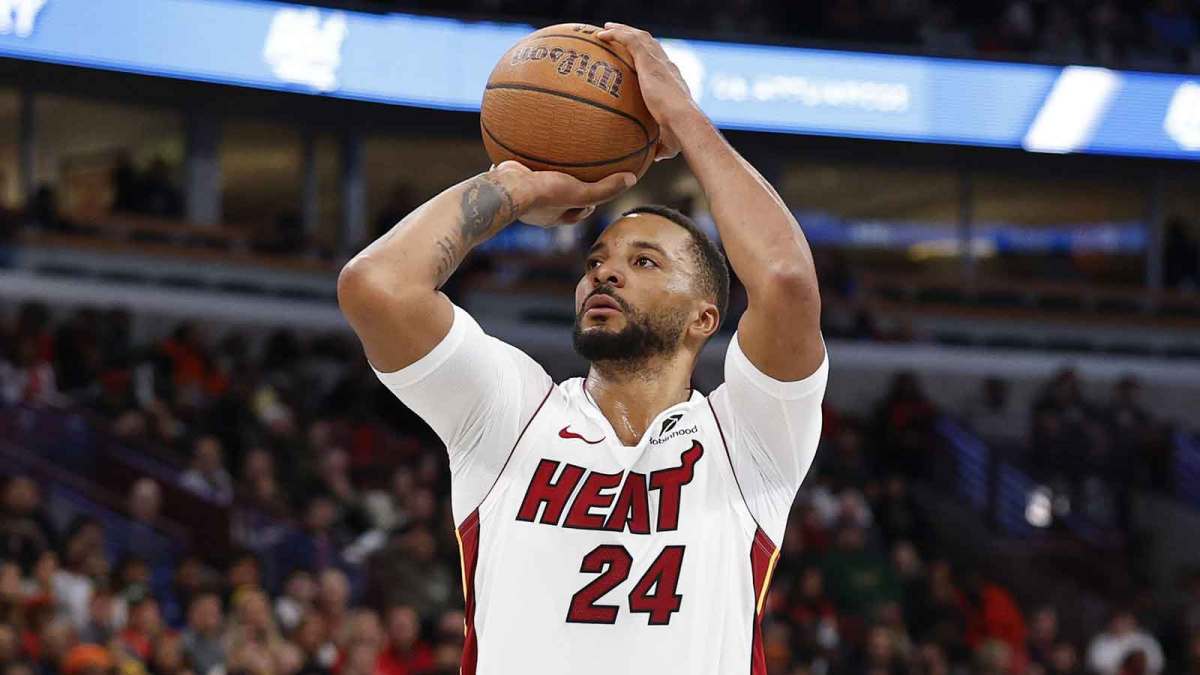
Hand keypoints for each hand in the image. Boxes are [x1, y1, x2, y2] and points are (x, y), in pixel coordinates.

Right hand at [490, 161, 635, 227]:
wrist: (505, 187)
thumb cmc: (543, 194)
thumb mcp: (581, 193)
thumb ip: (605, 189)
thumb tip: (632, 179)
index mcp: (553, 216)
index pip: (578, 212)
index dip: (591, 201)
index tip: (601, 188)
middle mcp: (537, 206)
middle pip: (558, 195)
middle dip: (569, 184)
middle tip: (580, 170)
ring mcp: (521, 191)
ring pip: (539, 177)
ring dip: (548, 167)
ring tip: (557, 148)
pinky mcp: (509, 175)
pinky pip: (522, 159)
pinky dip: (529, 149)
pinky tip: (535, 130)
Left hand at [596, 22, 699, 161]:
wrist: (682, 120)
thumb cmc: (679, 133)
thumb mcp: (669, 141)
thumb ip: (660, 145)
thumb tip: (654, 156)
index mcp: (672, 81)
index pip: (661, 65)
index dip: (650, 59)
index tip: (639, 59)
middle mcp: (667, 66)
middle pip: (650, 45)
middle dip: (635, 37)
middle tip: (620, 36)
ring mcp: (658, 60)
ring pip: (639, 36)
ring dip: (623, 30)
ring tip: (607, 29)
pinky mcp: (649, 59)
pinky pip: (629, 40)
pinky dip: (616, 34)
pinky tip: (601, 35)